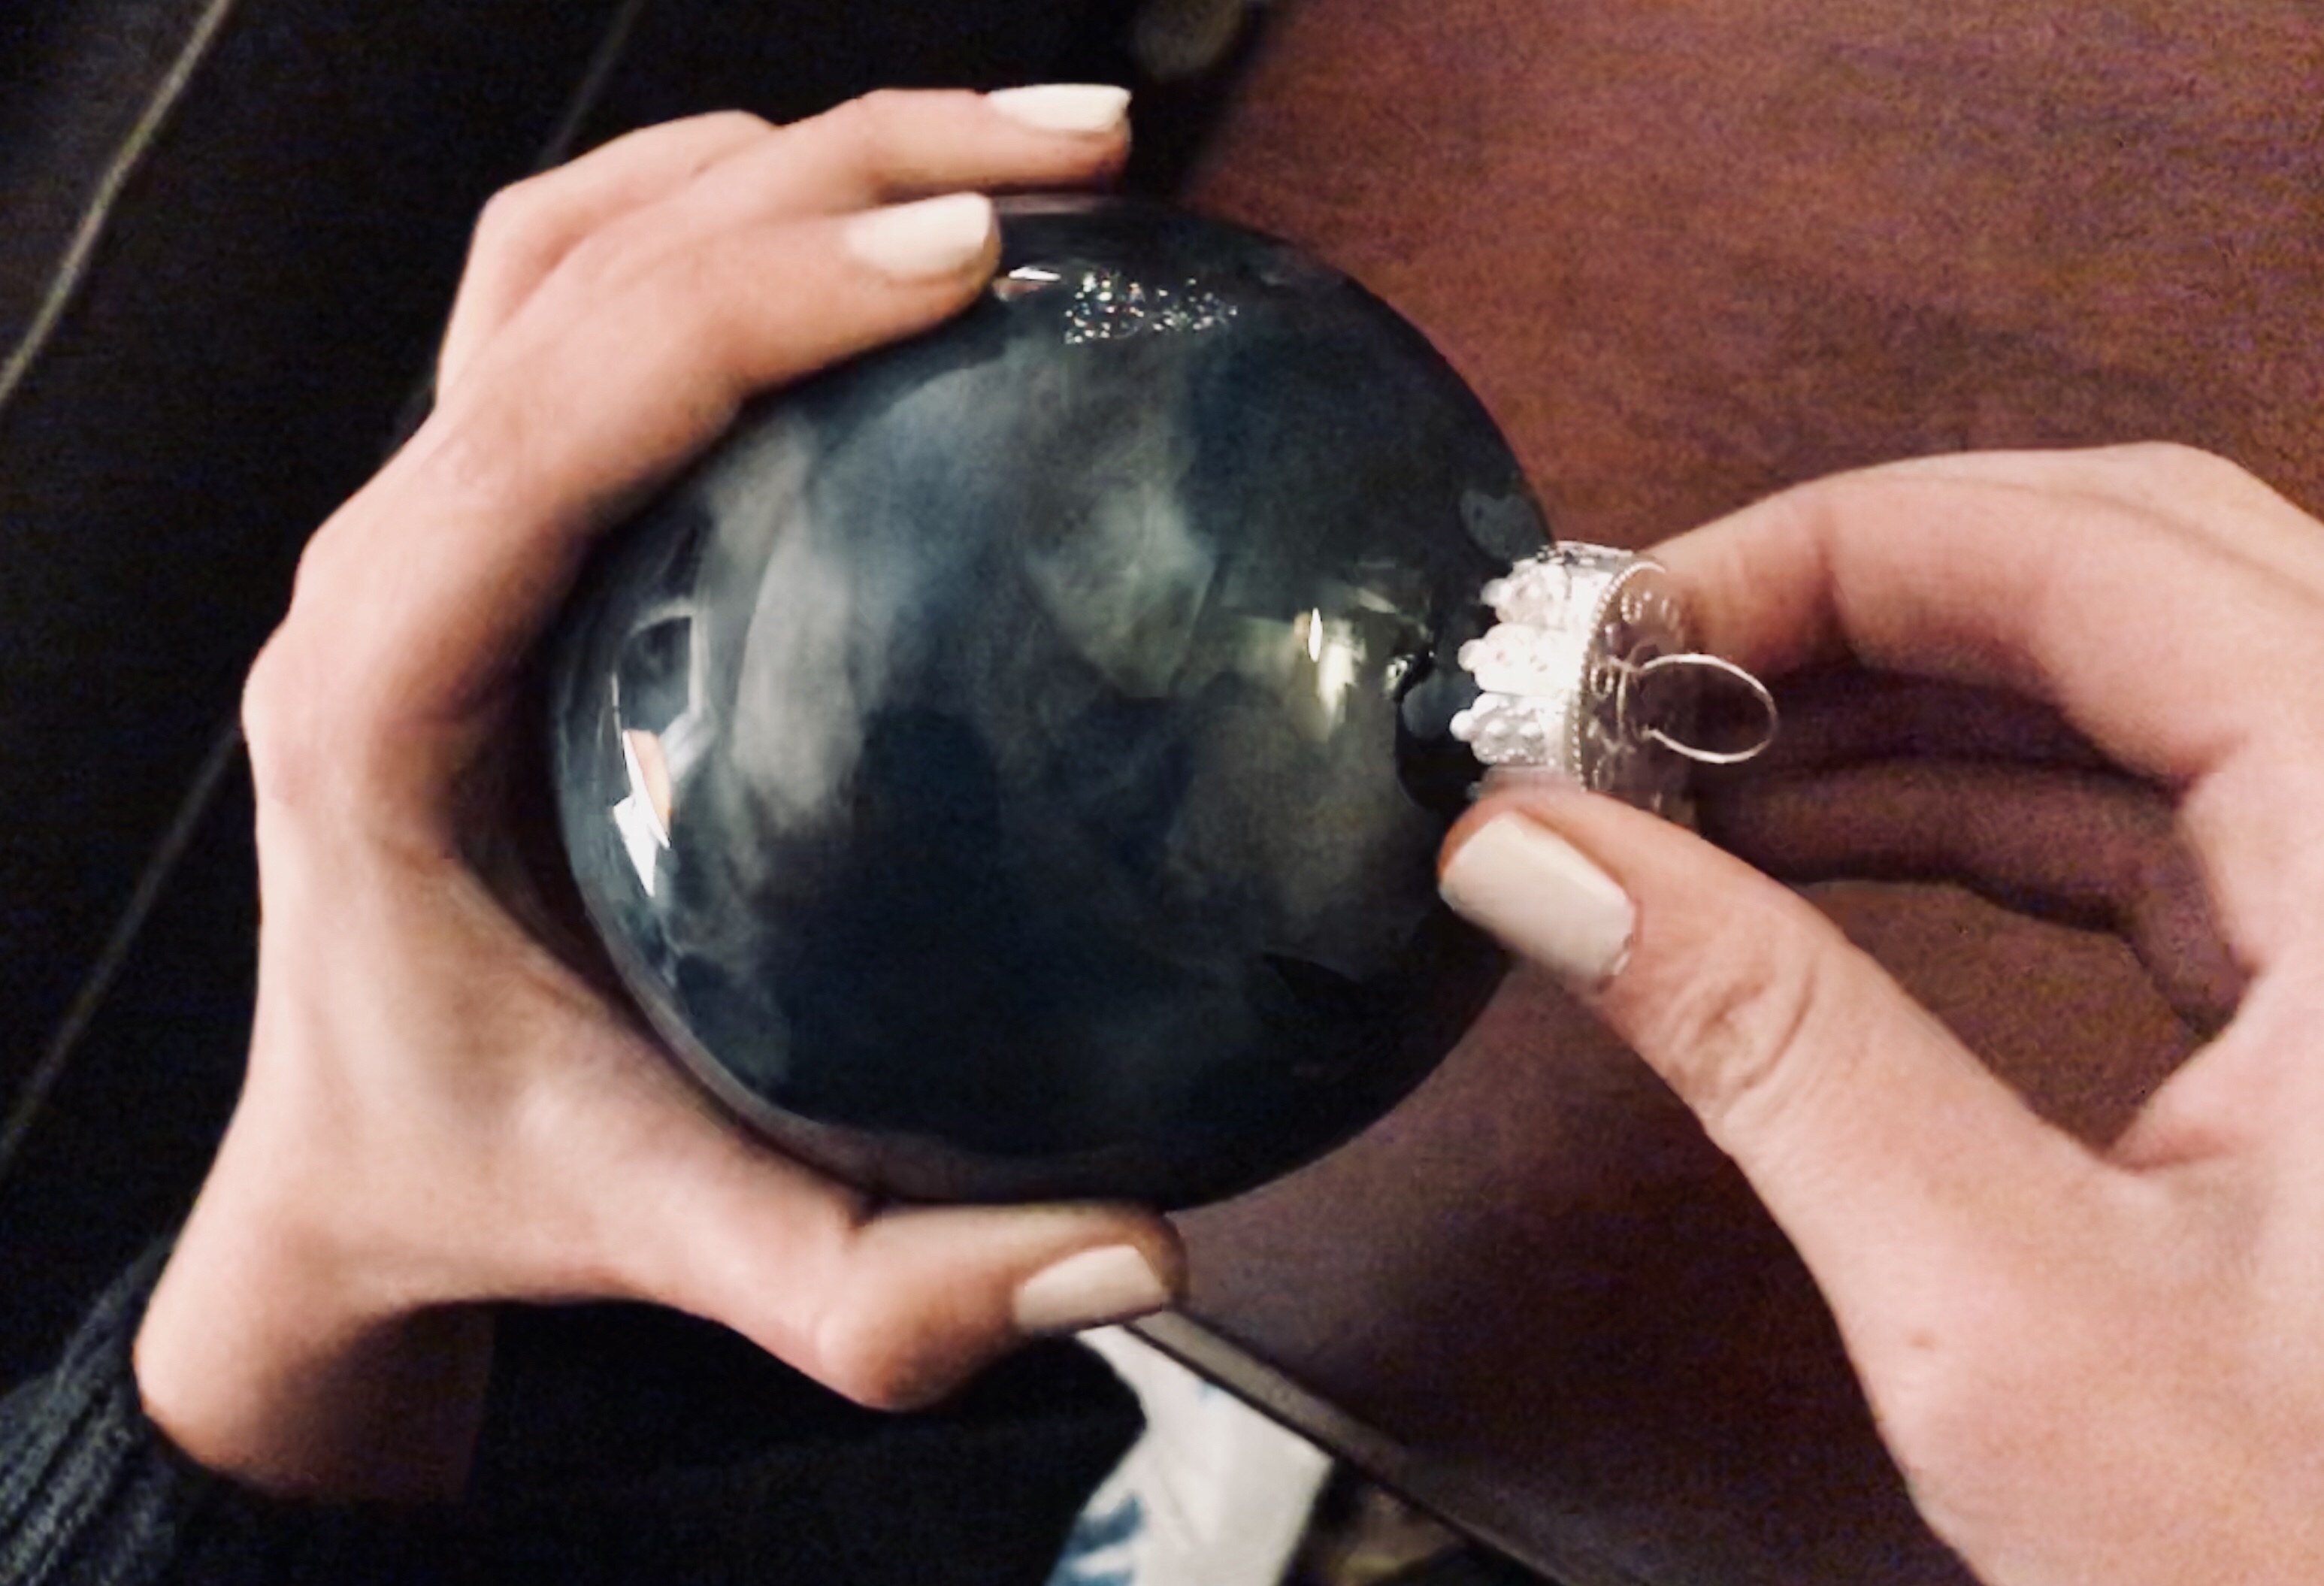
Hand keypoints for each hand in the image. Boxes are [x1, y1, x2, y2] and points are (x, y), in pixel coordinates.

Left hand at [134, 86, 1182, 1503]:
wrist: (357, 1162)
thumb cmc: (495, 1176)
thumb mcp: (679, 1242)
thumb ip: (883, 1290)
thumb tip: (1138, 1252)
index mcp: (385, 696)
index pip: (557, 413)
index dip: (757, 303)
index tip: (975, 258)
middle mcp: (382, 572)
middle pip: (580, 266)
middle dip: (825, 170)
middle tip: (1066, 165)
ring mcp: (421, 530)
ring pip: (572, 244)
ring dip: (783, 161)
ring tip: (1013, 159)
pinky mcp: (479, 524)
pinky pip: (580, 301)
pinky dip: (733, 221)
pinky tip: (885, 240)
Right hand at [1437, 444, 2323, 1584]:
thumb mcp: (2013, 1318)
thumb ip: (1769, 1047)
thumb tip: (1544, 858)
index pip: (2104, 561)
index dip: (1839, 549)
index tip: (1640, 620)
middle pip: (2142, 566)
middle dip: (1869, 589)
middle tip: (1652, 663)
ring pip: (2153, 682)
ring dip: (1909, 695)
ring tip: (1696, 754)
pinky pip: (2169, 814)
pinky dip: (1979, 803)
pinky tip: (1813, 840)